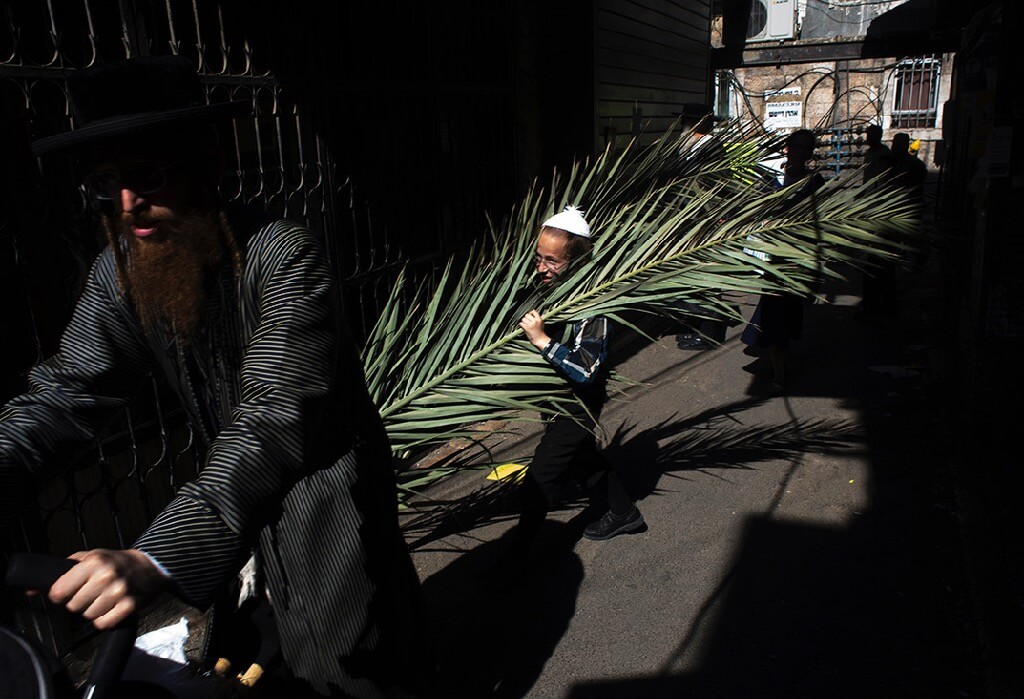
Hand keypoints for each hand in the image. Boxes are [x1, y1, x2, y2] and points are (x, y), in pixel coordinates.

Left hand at [48, 549, 167, 629]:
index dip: (60, 595)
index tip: (67, 593)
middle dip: (78, 604)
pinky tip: (111, 608)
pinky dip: (104, 620)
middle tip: (90, 595)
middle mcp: (105, 576)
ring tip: (102, 600)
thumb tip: (31, 589)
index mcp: (93, 562)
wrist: (151, 565)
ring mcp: (118, 592)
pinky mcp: (129, 606)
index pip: (59, 591)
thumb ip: (62, 571)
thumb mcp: (89, 557)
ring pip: (87, 616)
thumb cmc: (117, 562)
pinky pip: (103, 624)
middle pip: (72, 607)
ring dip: (92, 612)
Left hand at [519, 310, 550, 349]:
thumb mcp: (541, 322)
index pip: (533, 312)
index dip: (530, 313)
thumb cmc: (540, 331)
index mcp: (539, 319)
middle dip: (526, 318)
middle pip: (527, 315)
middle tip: (527, 322)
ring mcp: (530, 325)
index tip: (530, 316)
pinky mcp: (526, 328)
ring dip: (524, 322)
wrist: (539, 339)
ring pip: (523, 319)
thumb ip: (537, 317)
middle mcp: (535, 321)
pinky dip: (521, 325)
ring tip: (526, 325)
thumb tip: (532, 311)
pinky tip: (524, 327)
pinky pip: (521, 323)